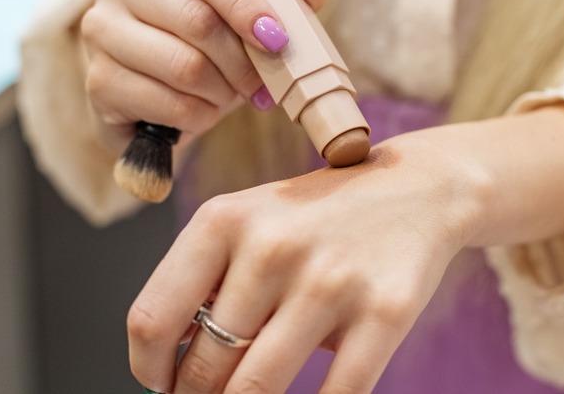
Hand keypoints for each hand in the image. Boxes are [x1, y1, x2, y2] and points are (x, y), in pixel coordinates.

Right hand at [81, 0, 332, 152]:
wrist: (158, 94)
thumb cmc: (211, 46)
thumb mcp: (253, 17)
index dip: (248, 6)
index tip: (278, 40)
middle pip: (197, 21)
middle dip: (243, 62)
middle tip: (263, 85)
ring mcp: (101, 31)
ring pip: (185, 67)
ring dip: (223, 93)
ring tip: (229, 96)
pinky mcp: (98, 81)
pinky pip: (168, 104)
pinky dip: (199, 117)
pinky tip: (199, 111)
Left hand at [127, 132, 485, 392]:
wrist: (415, 190)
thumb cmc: (317, 219)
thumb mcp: (250, 223)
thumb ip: (205, 282)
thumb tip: (167, 366)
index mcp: (223, 220)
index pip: (152, 319)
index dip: (148, 370)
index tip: (161, 388)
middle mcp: (272, 246)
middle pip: (204, 364)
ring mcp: (330, 280)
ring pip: (257, 389)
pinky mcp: (384, 311)